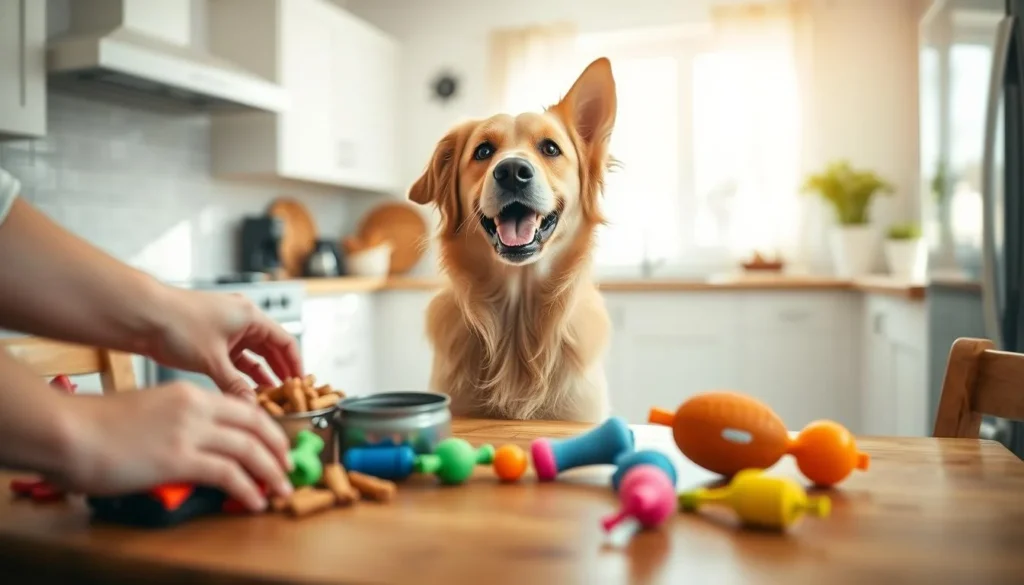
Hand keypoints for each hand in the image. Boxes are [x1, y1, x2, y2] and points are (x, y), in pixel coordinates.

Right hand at [51, 382, 293, 510]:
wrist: (69, 432)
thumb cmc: (98, 426)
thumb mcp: (151, 411)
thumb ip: (179, 422)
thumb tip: (197, 446)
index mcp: (189, 395)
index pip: (244, 408)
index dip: (267, 429)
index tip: (277, 445)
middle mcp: (196, 409)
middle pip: (255, 426)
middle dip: (278, 449)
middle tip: (288, 468)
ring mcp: (189, 432)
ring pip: (249, 450)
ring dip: (271, 473)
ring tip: (281, 490)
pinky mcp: (179, 458)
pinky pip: (228, 474)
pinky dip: (248, 488)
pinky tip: (254, 501)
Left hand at [146, 287, 301, 399]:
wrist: (141, 315)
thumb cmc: (176, 324)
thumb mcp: (212, 360)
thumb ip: (235, 385)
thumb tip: (251, 407)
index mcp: (250, 316)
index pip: (285, 341)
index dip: (295, 364)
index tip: (301, 384)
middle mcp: (241, 319)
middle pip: (271, 347)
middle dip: (280, 371)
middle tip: (288, 393)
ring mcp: (225, 328)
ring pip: (252, 354)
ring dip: (261, 374)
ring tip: (269, 395)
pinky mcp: (210, 338)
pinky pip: (235, 357)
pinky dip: (241, 372)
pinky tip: (244, 388)